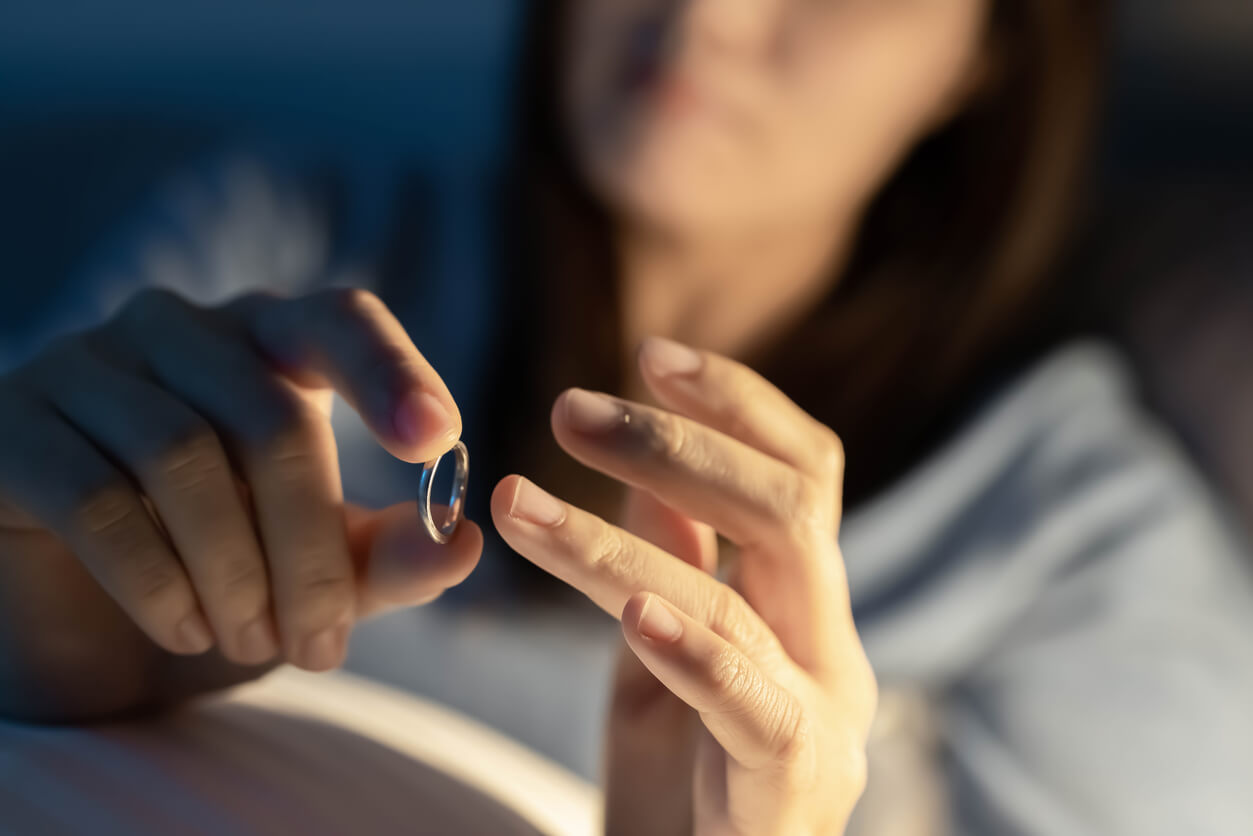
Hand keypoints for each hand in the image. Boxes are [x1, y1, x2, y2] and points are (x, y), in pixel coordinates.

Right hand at [0, 287, 479, 685]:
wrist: (77, 622)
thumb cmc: (218, 575)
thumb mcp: (316, 572)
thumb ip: (388, 555)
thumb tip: (467, 543)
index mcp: (268, 341)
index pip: (341, 320)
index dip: (393, 372)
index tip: (437, 442)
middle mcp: (179, 329)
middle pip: (272, 418)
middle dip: (308, 549)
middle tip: (321, 644)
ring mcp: (86, 365)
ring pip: (185, 454)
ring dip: (234, 572)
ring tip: (250, 642)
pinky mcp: (13, 426)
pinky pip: (97, 496)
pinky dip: (156, 579)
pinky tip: (184, 628)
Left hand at [492, 337, 875, 834]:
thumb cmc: (682, 792)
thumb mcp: (663, 655)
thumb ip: (673, 564)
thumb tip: (646, 467)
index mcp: (806, 607)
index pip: (801, 473)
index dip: (738, 404)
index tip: (650, 354)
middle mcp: (831, 647)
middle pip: (789, 509)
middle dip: (678, 446)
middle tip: (568, 411)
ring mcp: (825, 717)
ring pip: (742, 597)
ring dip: (619, 543)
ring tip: (520, 504)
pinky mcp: (794, 787)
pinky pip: (751, 704)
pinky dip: (692, 650)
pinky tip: (634, 612)